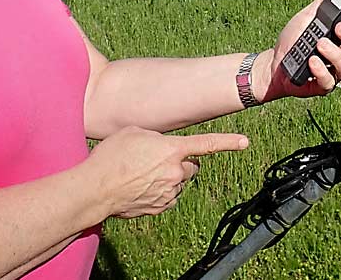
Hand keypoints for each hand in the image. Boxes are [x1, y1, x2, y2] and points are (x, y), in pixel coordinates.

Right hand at [88, 126, 248, 218]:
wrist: (96, 189)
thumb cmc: (111, 156)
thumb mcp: (134, 133)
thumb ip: (156, 137)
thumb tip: (162, 146)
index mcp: (172, 149)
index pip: (206, 143)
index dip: (228, 141)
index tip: (244, 142)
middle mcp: (175, 172)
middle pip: (191, 167)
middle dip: (181, 163)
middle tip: (159, 161)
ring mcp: (169, 192)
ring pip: (178, 183)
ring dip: (168, 178)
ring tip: (141, 174)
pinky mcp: (160, 207)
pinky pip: (168, 197)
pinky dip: (159, 192)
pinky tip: (140, 188)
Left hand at [252, 0, 340, 101]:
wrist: (275, 63)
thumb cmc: (294, 41)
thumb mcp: (310, 15)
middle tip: (340, 27)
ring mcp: (334, 71)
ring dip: (335, 54)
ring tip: (320, 43)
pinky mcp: (322, 85)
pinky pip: (329, 81)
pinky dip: (321, 70)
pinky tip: (312, 61)